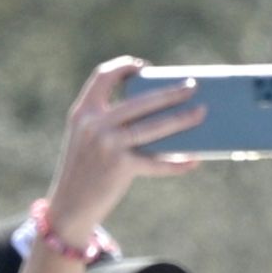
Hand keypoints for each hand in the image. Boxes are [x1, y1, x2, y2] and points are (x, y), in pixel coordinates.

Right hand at [41, 57, 205, 238]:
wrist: (69, 206)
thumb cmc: (87, 169)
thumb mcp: (88, 138)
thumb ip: (111, 121)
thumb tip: (162, 112)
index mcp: (83, 111)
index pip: (102, 76)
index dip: (124, 66)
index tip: (145, 68)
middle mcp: (94, 124)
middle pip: (140, 100)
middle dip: (170, 91)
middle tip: (193, 86)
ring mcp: (107, 145)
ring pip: (153, 127)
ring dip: (181, 119)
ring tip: (201, 113)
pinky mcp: (120, 167)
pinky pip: (156, 162)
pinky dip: (176, 163)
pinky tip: (193, 160)